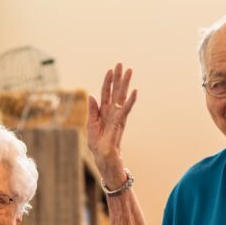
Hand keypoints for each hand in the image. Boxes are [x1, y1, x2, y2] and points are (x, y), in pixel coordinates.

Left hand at [87, 63, 136, 185]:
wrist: (104, 159)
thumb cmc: (98, 145)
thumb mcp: (90, 126)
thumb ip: (92, 111)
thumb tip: (91, 95)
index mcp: (103, 112)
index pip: (105, 93)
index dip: (107, 82)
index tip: (111, 69)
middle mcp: (112, 112)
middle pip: (115, 92)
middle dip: (118, 78)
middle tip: (122, 64)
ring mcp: (117, 117)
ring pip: (122, 97)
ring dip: (125, 84)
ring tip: (130, 71)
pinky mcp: (120, 124)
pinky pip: (125, 111)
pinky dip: (130, 101)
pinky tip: (134, 91)